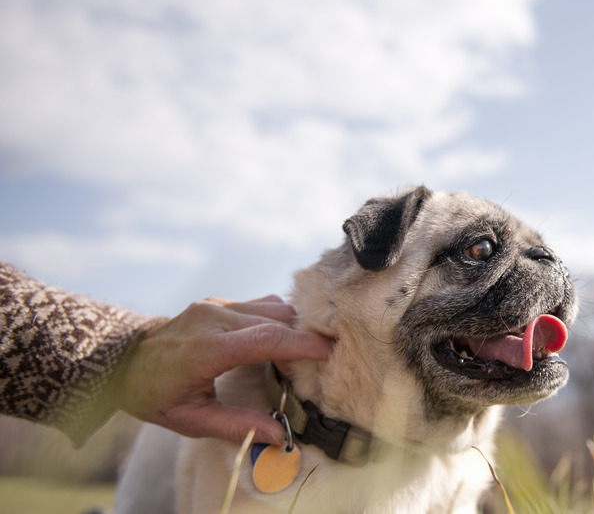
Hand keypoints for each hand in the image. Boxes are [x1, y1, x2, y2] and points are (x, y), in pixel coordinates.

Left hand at [114, 295, 330, 444]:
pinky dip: (277, 320)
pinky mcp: (218, 302)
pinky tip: (278, 340)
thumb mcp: (190, 419)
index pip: (266, 338)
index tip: (329, 353)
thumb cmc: (153, 393)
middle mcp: (214, 318)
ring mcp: (216, 305)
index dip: (302, 344)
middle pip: (277, 319)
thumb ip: (236, 425)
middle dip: (303, 338)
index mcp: (207, 348)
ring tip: (299, 355)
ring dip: (292, 327)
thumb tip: (279, 434)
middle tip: (318, 363)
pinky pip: (261, 304)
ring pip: (273, 306)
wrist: (121, 360)